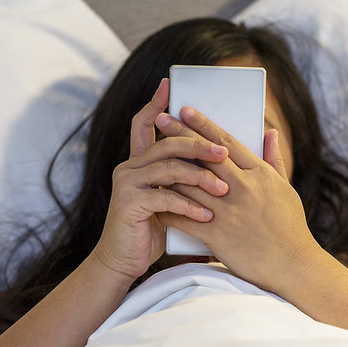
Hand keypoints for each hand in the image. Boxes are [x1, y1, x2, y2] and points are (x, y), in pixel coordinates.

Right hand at [93, 80, 229, 282]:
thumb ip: (184, 177)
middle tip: (223, 152)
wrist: (124, 261)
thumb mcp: (171, 198)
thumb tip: (217, 154)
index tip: (168, 85)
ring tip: (223, 189)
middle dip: (198, 144)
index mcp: (140, 161)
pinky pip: (165, 198)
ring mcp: (127, 184)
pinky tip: (208, 215)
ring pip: (169, 168)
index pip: (145, 124)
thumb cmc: (154, 229)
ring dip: (200, 178)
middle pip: (166, 143)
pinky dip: (189, 207)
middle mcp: (130, 167)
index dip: (155, 103)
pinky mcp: (128, 204)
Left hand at [155, 106, 321, 292]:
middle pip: (205, 155)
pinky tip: (154, 197)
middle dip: (181, 135)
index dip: (203, 124)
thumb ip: (274, 158)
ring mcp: (229, 211)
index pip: (226, 142)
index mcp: (259, 174)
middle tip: (162, 118)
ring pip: (191, 184)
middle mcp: (243, 188)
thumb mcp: (285, 188)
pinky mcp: (219, 235)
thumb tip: (270, 131)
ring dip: (168, 167)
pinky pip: (186, 217)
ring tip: (151, 154)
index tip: (186, 110)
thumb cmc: (290, 228)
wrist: (293, 266)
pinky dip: (169, 207)